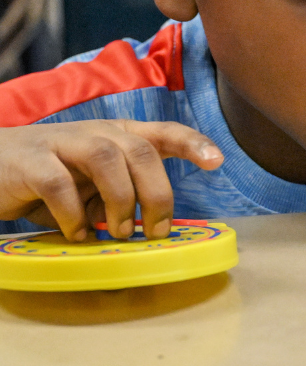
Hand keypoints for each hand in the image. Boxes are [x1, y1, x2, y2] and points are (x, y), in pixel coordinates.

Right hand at [0, 121, 222, 240]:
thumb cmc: (49, 177)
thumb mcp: (91, 186)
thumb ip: (118, 196)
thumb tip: (148, 226)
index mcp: (117, 135)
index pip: (162, 132)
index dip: (192, 143)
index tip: (216, 162)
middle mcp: (94, 132)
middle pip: (141, 150)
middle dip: (157, 193)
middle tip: (156, 231)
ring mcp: (61, 142)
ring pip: (106, 157)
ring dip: (120, 199)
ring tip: (120, 232)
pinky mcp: (29, 161)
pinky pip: (58, 183)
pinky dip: (73, 214)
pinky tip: (77, 233)